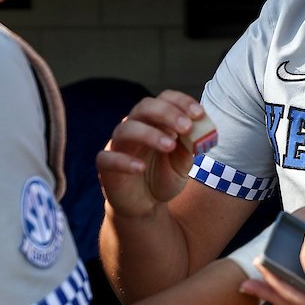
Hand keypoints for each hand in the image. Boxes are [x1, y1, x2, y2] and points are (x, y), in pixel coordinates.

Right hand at [96, 91, 205, 217]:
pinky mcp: (106, 166)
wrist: (146, 206)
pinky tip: (139, 167)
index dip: (181, 102)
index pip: (164, 99)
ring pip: (126, 129)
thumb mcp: (182, 165)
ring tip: (169, 146)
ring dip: (149, 134)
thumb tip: (198, 133)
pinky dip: (123, 161)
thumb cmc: (163, 178)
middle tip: (186, 127)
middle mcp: (135, 127)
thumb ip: (188, 149)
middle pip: (144, 107)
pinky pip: (107, 158)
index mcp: (155, 121)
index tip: (199, 114)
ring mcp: (118, 146)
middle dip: (167, 113)